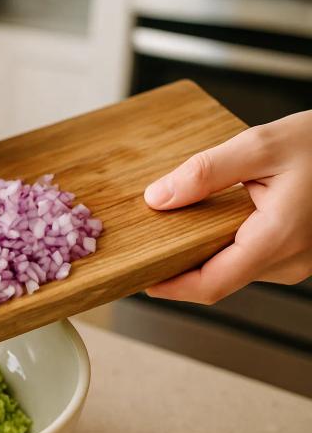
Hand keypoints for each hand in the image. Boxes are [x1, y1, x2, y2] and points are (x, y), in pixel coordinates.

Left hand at [144, 110, 311, 303]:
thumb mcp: (262, 145)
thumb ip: (206, 173)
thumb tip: (157, 198)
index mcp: (278, 239)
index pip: (211, 284)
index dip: (170, 287)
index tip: (138, 277)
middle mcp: (289, 262)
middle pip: (217, 279)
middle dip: (179, 266)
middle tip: (146, 244)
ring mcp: (295, 262)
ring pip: (233, 270)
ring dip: (201, 254)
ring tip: (173, 226)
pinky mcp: (295, 254)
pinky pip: (249, 259)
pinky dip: (223, 245)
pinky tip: (208, 220)